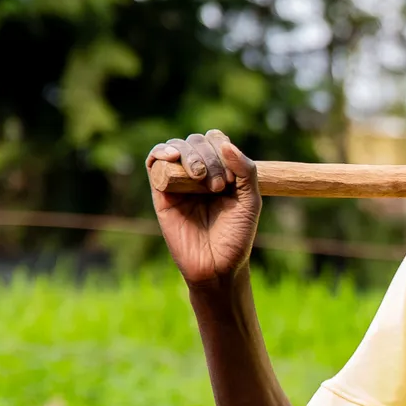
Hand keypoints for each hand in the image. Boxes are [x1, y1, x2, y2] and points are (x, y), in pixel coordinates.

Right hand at [146, 130, 259, 286]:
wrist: (218, 265)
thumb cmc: (237, 236)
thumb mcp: (251, 201)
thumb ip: (247, 171)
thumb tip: (226, 144)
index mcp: (222, 170)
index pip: (216, 140)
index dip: (222, 148)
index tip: (232, 178)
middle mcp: (199, 173)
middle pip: (196, 141)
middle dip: (209, 157)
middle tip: (219, 186)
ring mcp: (179, 182)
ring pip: (176, 148)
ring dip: (190, 155)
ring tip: (201, 178)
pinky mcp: (161, 193)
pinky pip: (154, 163)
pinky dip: (160, 152)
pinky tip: (172, 157)